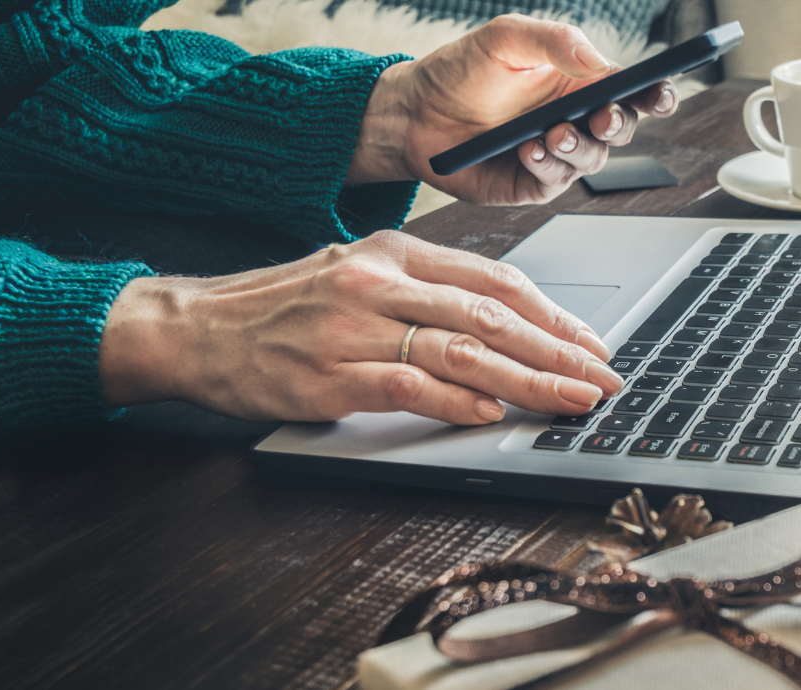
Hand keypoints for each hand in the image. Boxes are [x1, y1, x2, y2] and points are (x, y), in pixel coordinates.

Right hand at [98, 231, 622, 424]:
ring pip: (462, 349)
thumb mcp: (359, 277)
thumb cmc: (283, 309)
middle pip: (491, 315)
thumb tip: (507, 328)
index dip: (554, 315)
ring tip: (570, 400)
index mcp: (394, 252)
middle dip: (559, 351)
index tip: (593, 344)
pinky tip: (493, 412)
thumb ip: (426, 295)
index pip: (495, 280)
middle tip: (604, 378)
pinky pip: (408, 384)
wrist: (196, 328)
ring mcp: (353, 325)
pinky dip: (457, 400)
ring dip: (528, 380)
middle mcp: (379, 281)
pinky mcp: (328, 373)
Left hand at [345, 14, 680, 202]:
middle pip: (621, 129)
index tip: (661, 92)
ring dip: (578, 147)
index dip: (656, 93)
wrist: (413, 112)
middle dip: (618, 124)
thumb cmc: (461, 71)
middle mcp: (574, 121)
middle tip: (601, 117)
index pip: (632, 91)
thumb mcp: (507, 38)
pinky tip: (529, 150)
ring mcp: (555, 156)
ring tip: (552, 133)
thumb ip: (555, 40)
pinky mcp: (531, 184)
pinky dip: (547, 166)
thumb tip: (601, 61)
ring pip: (592, 159)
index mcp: (580, 84)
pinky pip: (554, 182)